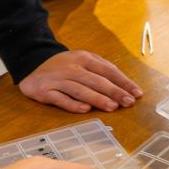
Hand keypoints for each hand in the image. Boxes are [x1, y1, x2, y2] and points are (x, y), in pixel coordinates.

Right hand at [20, 50, 142, 112]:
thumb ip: (102, 68)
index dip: (123, 82)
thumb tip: (124, 84)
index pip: (108, 70)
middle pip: (96, 80)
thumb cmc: (64, 66)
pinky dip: (73, 104)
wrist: (32, 64)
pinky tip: (86, 110)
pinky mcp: (45, 91)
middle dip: (114, 92)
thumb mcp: (83, 60)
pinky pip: (60, 99)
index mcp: (84, 58)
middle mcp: (71, 67)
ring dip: (98, 99)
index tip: (136, 93)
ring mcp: (57, 79)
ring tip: (113, 107)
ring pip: (80, 90)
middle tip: (128, 102)